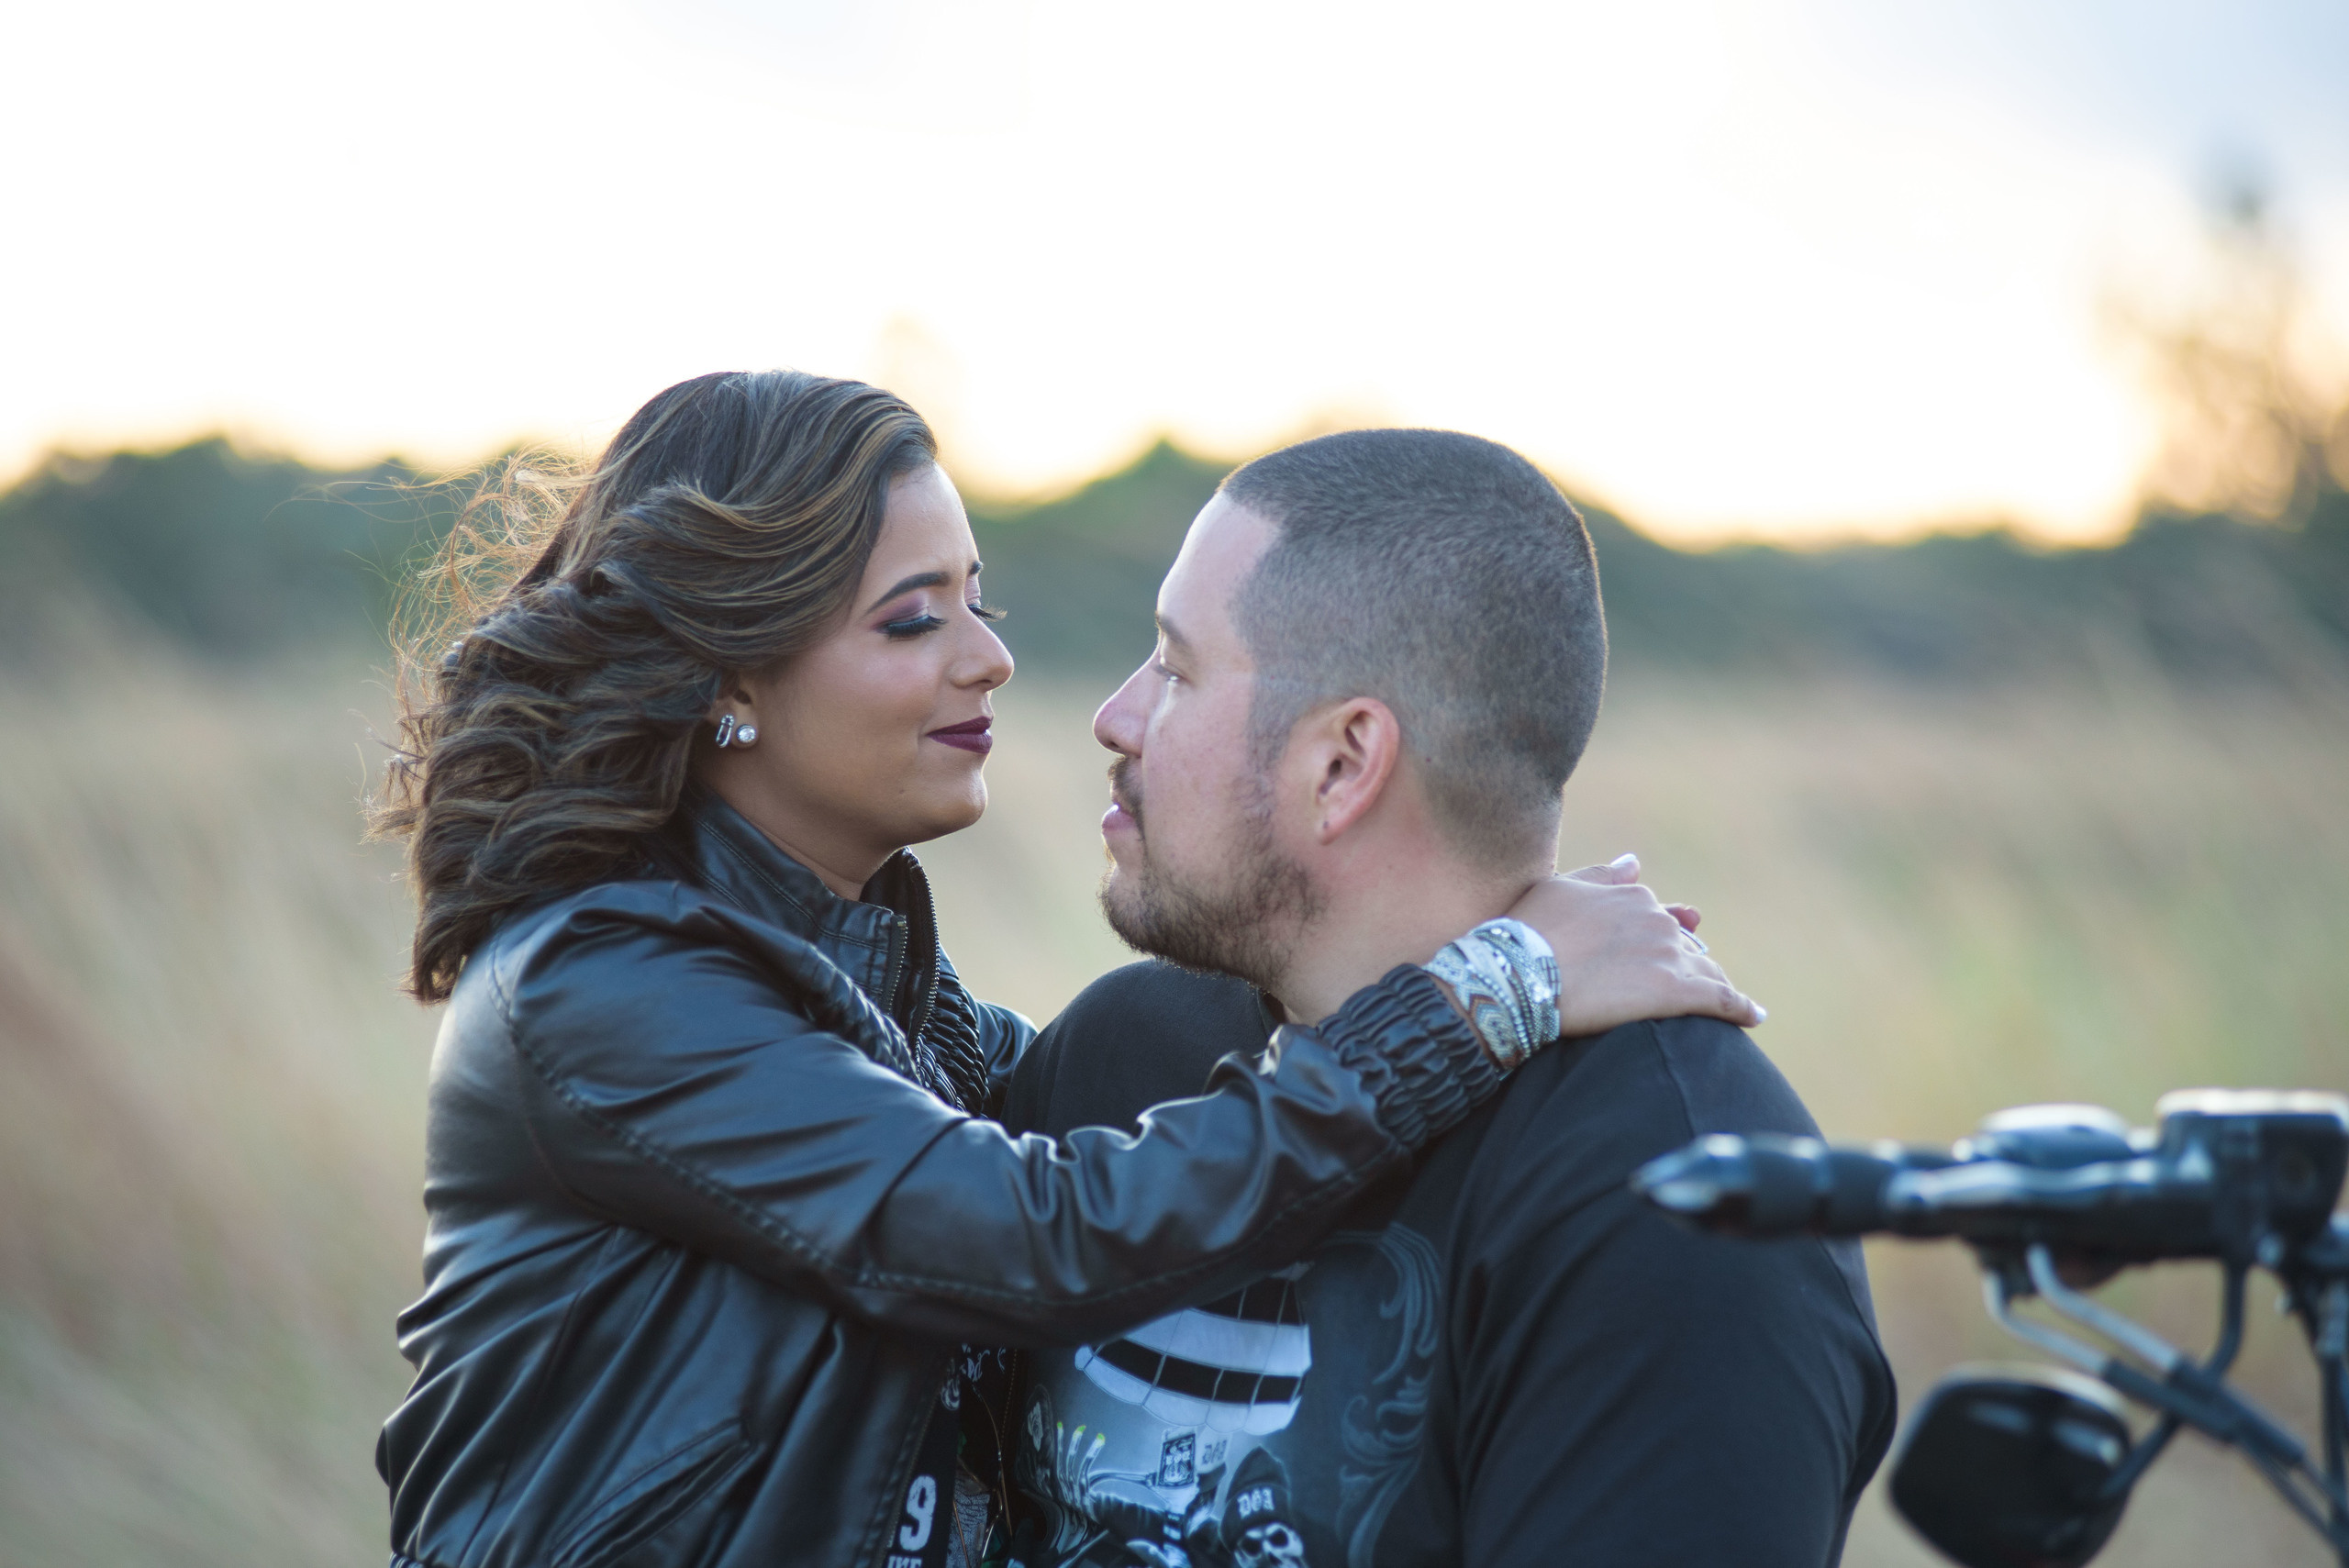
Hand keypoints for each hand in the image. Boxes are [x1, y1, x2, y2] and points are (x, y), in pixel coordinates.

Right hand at [1508, 860, 1763, 1032]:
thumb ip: (1603, 877)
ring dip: (1714, 985)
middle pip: (1685, 946)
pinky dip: (1742, 1008)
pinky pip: (1724, 1000)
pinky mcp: (1679, 992)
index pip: (1660, 918)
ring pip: (1707, 970)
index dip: (1659, 941)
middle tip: (1685, 987)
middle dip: (1686, 964)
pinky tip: (1754, 1017)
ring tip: (1725, 1005)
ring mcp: (1670, 955)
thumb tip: (1635, 862)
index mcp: (1633, 897)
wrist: (1519, 974)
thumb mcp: (1559, 890)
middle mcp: (1658, 920)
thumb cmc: (1528, 932)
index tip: (1658, 957)